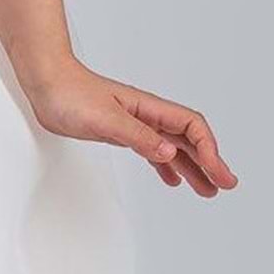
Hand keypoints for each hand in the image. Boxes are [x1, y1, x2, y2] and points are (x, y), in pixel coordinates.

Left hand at [25, 58, 237, 195]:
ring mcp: (136, 124)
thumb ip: (137, 137)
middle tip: (226, 185)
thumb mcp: (105, 120)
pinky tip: (173, 180)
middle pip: (190, 140)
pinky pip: (153, 151)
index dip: (209, 150)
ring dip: (193, 168)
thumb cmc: (71, 95)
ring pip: (174, 148)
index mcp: (149, 108)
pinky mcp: (121, 133)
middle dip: (211, 162)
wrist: (46, 83)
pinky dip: (167, 166)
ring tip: (208, 190)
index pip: (191, 127)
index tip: (217, 173)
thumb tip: (169, 154)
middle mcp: (147, 115)